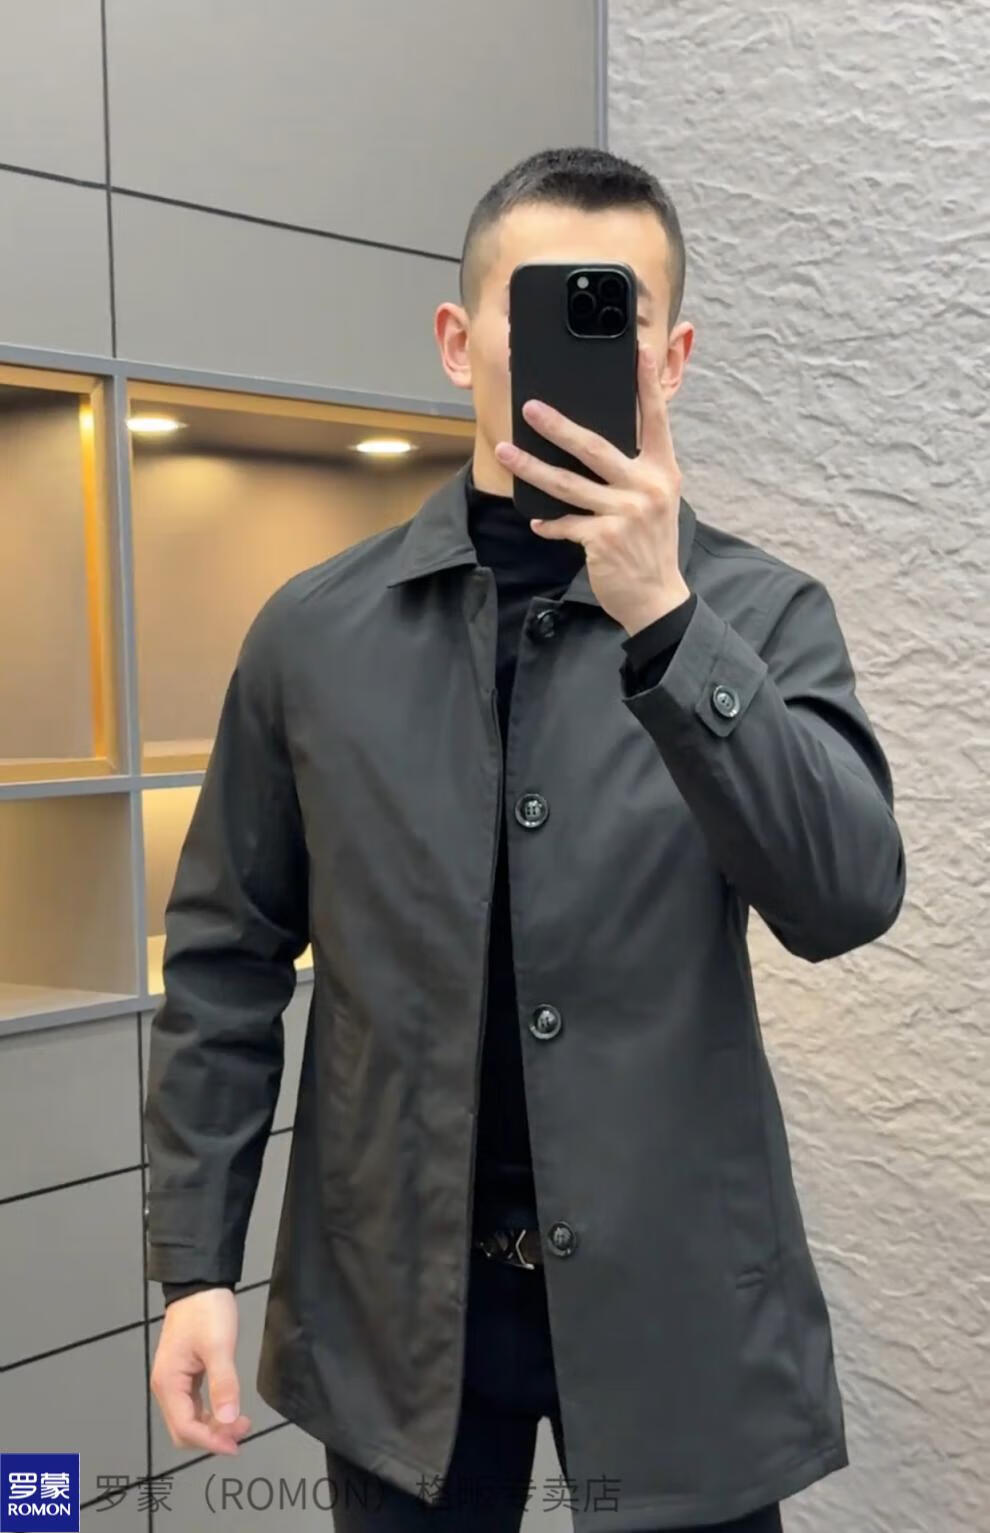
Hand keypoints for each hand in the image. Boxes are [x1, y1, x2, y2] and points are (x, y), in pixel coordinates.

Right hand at [151, 1288, 251, 1454]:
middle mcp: (167, 1386)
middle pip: (184, 1429)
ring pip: (189, 1419)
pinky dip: (210, 1414)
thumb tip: (228, 1419)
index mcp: (169, 1383)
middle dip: (211, 1437)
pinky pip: (193, 1405)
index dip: (210, 1441)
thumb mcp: (219, 1346)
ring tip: (239, 1424)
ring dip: (212, 1427)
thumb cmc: (206, 1311)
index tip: (235, 1444)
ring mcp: (174, 1381)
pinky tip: (227, 1411)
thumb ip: (223, 1384)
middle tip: (240, 1434)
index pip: (185, 1427)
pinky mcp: (184, 1375)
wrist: (199, 1284)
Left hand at [493, 342, 688, 635]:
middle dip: (558, 426)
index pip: (656, 420)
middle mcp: (646, 487)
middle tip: (529, 408)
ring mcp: (625, 513)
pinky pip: (565, 523)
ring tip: (506, 453)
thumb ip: (634, 473)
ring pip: (568, 484)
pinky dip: (549, 523)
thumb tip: (589, 449)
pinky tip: (536, 521)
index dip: (647, 385)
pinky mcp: (603, 539)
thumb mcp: (655, 502)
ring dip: (532, 468)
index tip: (637, 351)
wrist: (657, 598)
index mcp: (663, 472)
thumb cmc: (651, 546)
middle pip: (595, 447)